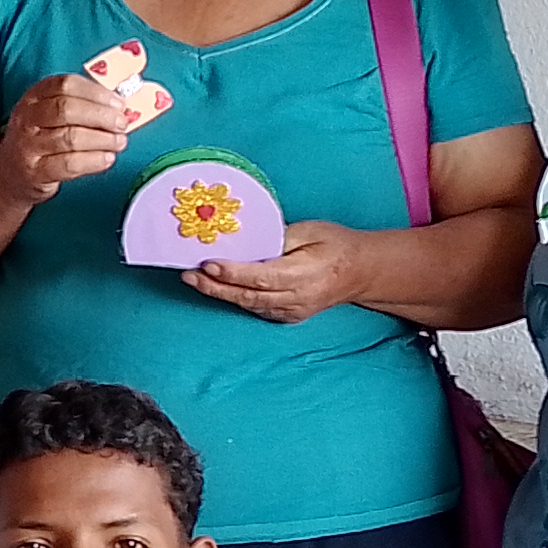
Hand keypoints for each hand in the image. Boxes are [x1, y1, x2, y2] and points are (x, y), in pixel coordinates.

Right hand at [0, 74, 132, 204]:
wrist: (9, 175)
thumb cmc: (39, 140)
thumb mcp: (48, 115)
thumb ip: (80, 105)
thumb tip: (117, 105)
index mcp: (34, 97)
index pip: (66, 85)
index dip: (96, 92)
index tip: (118, 102)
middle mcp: (27, 118)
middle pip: (67, 109)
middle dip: (101, 115)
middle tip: (121, 123)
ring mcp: (28, 146)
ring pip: (70, 137)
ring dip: (102, 139)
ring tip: (119, 142)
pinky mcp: (35, 172)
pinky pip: (69, 164)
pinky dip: (93, 161)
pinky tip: (107, 159)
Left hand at [183, 223, 367, 325]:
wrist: (360, 272)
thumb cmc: (336, 245)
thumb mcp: (310, 230)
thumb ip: (278, 237)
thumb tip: (245, 240)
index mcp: (303, 274)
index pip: (261, 276)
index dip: (232, 272)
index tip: (208, 263)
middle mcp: (296, 298)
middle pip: (248, 296)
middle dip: (215, 286)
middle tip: (188, 275)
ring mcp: (292, 311)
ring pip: (249, 305)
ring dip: (220, 293)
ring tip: (194, 280)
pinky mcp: (288, 316)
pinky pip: (256, 308)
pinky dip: (236, 299)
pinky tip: (217, 288)